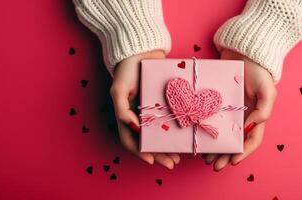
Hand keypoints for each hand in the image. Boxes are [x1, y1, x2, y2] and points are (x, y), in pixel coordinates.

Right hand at [110, 50, 180, 169]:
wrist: (141, 50)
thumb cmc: (125, 70)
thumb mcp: (118, 90)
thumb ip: (122, 110)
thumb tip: (134, 128)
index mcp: (126, 116)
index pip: (131, 140)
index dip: (140, 152)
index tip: (153, 160)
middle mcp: (139, 116)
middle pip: (148, 142)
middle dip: (159, 154)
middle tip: (173, 162)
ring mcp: (151, 110)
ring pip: (160, 134)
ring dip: (168, 146)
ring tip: (180, 155)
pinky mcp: (162, 102)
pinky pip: (169, 119)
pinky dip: (174, 130)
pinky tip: (183, 136)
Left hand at [203, 49, 276, 170]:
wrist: (242, 51)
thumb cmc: (258, 71)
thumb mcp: (267, 90)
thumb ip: (264, 109)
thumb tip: (251, 125)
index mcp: (255, 116)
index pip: (251, 140)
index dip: (243, 153)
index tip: (232, 162)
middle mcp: (241, 116)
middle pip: (233, 141)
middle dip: (224, 155)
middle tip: (213, 164)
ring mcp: (228, 110)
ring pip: (221, 134)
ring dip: (214, 147)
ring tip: (205, 157)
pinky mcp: (215, 102)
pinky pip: (210, 119)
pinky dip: (206, 130)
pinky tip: (199, 138)